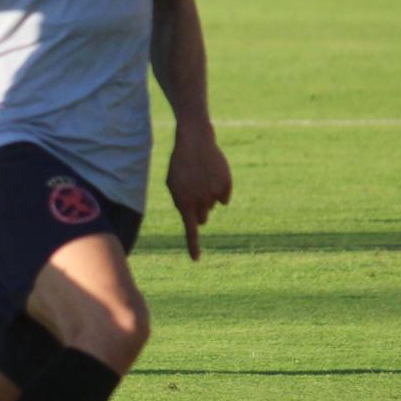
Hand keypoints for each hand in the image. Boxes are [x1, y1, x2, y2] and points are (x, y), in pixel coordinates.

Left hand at [165, 126, 231, 260]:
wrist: (195, 141)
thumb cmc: (180, 164)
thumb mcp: (173, 185)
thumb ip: (183, 204)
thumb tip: (199, 220)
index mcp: (184, 202)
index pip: (190, 229)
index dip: (193, 245)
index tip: (196, 259)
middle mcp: (200, 200)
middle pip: (202, 218)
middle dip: (198, 211)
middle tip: (194, 193)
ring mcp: (214, 193)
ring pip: (212, 206)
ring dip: (207, 198)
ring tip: (200, 178)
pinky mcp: (226, 185)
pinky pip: (224, 198)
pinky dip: (219, 190)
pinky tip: (212, 175)